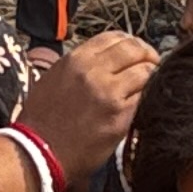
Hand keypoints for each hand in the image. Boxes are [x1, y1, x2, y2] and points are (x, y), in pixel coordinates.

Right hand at [13, 31, 156, 175]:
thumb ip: (80, 66)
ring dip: (151, 77)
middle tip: (153, 65)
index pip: (114, 38)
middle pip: (134, 51)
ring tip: (150, 85)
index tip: (137, 52)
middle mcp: (93, 71)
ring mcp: (109, 93)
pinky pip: (145, 97)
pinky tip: (145, 103)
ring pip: (145, 72)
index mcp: (76, 59)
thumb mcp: (54, 78)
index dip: (130, 43)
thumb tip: (106, 61)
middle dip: (148, 56)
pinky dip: (149, 97)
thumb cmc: (42, 120)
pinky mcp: (120, 116)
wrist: (39, 153)